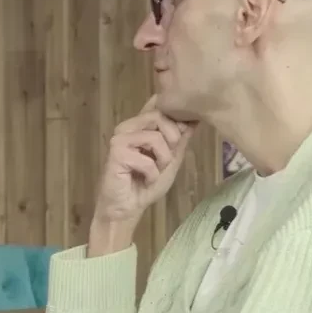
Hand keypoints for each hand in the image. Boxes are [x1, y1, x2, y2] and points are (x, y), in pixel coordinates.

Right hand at [93, 96, 195, 225]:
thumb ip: (180, 138)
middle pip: (161, 116)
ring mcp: (120, 138)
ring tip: (155, 171)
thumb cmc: (147, 184)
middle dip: (172, 141)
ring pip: (156, 137)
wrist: (128, 208)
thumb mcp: (171, 158)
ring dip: (163, 160)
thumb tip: (195, 118)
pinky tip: (144, 181)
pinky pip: (147, 159)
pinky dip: (151, 174)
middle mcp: (128, 126)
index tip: (180, 137)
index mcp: (140, 125)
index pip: (159, 104)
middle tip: (165, 161)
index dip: (176, 117)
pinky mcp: (116, 153)